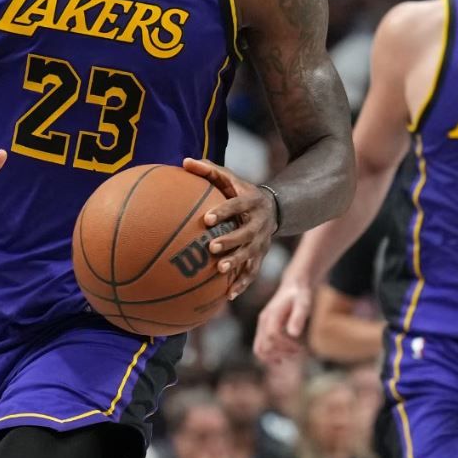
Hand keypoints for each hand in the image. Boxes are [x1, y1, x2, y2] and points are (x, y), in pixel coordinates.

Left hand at [182, 158, 276, 299]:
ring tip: (219, 271)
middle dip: (231, 241)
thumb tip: (183, 162)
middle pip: (246, 233)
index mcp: (251, 201)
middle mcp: (259, 223)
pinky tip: (228, 296)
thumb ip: (208, 170)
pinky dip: (242, 284)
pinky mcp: (260, 256)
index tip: (207, 219)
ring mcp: (261, 241)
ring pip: (251, 255)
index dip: (224, 212)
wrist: (273, 208)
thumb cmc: (241, 191)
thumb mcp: (230, 178)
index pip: (237, 206)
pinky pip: (252, 272)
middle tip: (212, 247)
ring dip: (236, 263)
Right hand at [254, 273, 312, 363]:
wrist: (292, 286)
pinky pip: (260, 347)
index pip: (273, 336)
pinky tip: (283, 357)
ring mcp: (261, 325)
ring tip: (290, 356)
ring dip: (274, 357)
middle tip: (298, 352)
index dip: (286, 345)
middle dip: (281, 353)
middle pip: (264, 346)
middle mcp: (263, 321)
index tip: (300, 348)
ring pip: (259, 349)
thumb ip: (298, 316)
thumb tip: (294, 334)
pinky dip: (269, 356)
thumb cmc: (300, 295)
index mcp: (272, 314)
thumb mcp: (303, 303)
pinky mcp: (263, 329)